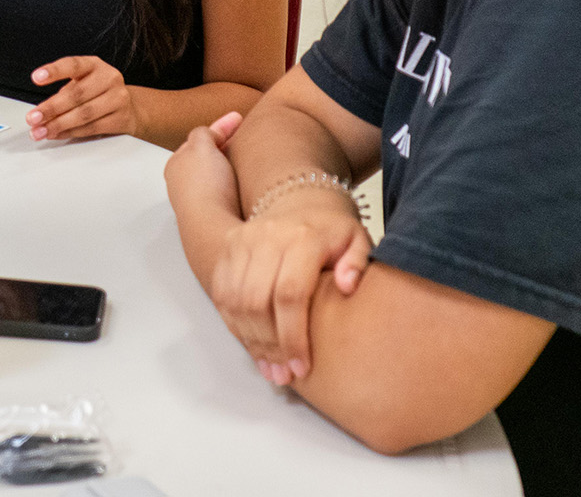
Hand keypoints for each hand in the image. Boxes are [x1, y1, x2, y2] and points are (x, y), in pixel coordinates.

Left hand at [26, 56, 138, 140]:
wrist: (127, 106)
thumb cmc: (97, 92)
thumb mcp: (82, 82)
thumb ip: (62, 92)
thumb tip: (39, 112)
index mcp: (94, 65)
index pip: (73, 64)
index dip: (54, 71)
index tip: (36, 77)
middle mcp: (108, 78)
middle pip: (76, 95)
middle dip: (51, 108)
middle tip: (33, 118)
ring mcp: (117, 99)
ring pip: (84, 114)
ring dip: (58, 125)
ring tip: (41, 130)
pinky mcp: (120, 119)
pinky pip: (91, 128)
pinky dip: (70, 133)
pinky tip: (56, 134)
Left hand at [163, 111, 243, 217]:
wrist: (214, 226)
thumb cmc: (204, 188)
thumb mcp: (200, 146)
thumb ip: (203, 133)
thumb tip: (208, 135)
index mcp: (176, 164)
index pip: (200, 138)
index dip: (220, 125)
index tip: (237, 117)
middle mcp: (185, 184)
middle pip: (209, 157)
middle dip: (226, 145)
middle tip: (246, 134)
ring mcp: (202, 200)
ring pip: (220, 174)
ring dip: (233, 164)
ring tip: (250, 157)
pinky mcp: (218, 214)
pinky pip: (230, 189)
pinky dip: (239, 180)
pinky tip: (248, 181)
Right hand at [201, 167, 370, 387]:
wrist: (299, 204)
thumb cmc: (333, 233)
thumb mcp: (357, 239)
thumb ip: (358, 263)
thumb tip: (348, 287)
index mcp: (303, 237)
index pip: (290, 293)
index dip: (293, 336)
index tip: (303, 367)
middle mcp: (267, 237)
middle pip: (257, 301)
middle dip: (270, 345)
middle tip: (284, 376)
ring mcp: (242, 242)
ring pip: (235, 302)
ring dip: (251, 341)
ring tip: (270, 369)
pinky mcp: (227, 250)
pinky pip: (222, 295)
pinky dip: (235, 326)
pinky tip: (254, 347)